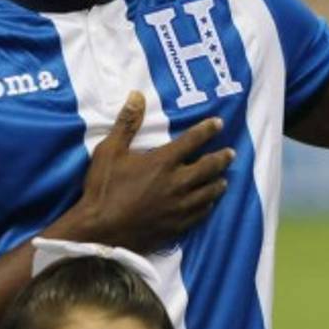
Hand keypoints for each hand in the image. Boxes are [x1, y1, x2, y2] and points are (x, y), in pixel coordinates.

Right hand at [55, 92, 233, 251]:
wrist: (98, 233)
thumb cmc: (102, 190)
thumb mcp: (109, 152)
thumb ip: (126, 123)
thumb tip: (137, 95)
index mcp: (163, 162)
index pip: (193, 140)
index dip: (208, 129)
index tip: (219, 123)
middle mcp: (178, 182)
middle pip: (210, 167)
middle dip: (222, 158)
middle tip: (231, 153)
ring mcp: (179, 206)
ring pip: (209, 192)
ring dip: (218, 183)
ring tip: (224, 179)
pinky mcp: (177, 226)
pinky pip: (201, 214)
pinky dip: (208, 205)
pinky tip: (209, 203)